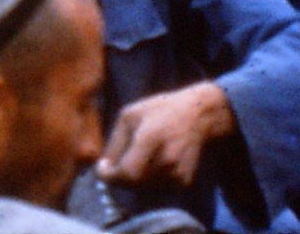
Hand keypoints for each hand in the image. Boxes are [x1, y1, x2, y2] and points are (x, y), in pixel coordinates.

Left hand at [99, 82, 233, 189]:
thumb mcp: (128, 116)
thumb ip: (115, 143)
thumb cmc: (158, 111)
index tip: (102, 168)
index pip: (128, 172)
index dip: (110, 176)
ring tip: (136, 156)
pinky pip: (156, 188)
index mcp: (150, 139)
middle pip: (133, 183)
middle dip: (118, 176)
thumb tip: (104, 167)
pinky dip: (146, 180)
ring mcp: (178, 172)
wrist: (197, 117)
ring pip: (143, 188)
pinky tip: (151, 161)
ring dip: (131, 178)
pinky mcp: (184, 181)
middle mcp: (167, 159)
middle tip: (114, 163)